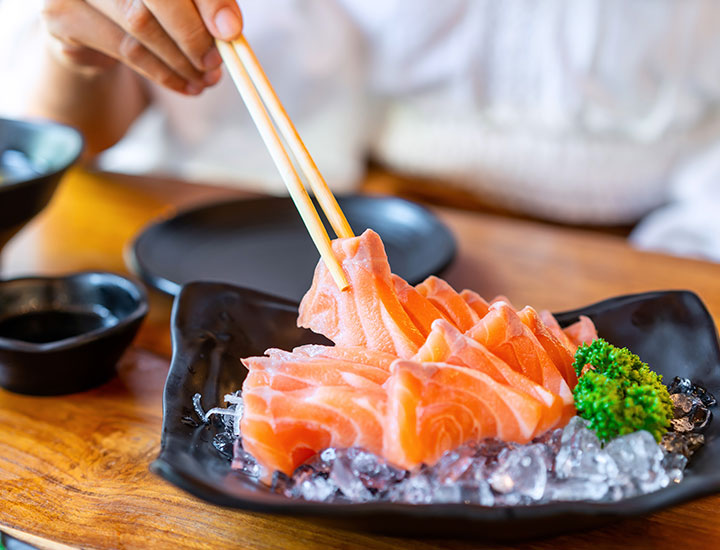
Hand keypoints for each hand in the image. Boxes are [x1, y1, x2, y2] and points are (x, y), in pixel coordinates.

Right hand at [42, 0, 243, 94]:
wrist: (96, 27)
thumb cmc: (149, 6)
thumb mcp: (184, 0)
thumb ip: (208, 6)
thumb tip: (229, 29)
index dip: (208, 1)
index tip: (231, 31)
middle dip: (193, 35)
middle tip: (215, 62)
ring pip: (141, 25)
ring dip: (181, 61)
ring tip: (205, 80)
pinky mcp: (64, 15)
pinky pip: (125, 49)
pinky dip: (163, 72)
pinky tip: (185, 85)